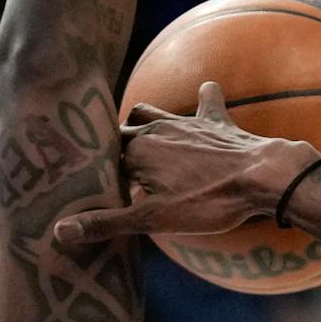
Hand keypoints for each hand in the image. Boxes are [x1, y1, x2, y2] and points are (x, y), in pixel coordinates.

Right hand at [53, 81, 320, 246]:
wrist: (263, 177)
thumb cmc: (208, 200)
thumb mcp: (154, 220)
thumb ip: (106, 222)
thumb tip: (58, 232)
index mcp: (136, 151)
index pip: (100, 156)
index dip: (90, 169)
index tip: (78, 177)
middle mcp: (155, 130)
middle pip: (120, 131)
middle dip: (110, 144)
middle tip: (102, 158)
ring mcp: (186, 122)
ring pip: (151, 111)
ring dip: (142, 120)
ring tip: (137, 133)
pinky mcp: (217, 122)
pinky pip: (207, 101)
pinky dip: (204, 97)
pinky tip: (205, 89)